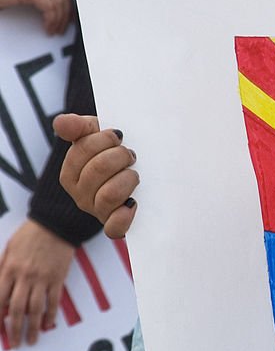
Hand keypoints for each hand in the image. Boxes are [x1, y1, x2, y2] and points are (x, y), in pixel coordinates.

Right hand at [0, 0, 72, 35]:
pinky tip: (47, 26)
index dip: (69, 3)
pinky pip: (48, 6)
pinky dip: (51, 19)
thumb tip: (61, 4)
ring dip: (59, 19)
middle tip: (62, 26)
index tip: (69, 15)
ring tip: (53, 29)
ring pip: (58, 1)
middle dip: (66, 13)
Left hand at [0, 220, 73, 347]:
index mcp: (9, 269)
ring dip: (33, 327)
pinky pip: (53, 300)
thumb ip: (2, 269)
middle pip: (17, 308)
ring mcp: (42, 279)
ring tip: (31, 340)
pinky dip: (51, 314)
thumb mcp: (8, 250)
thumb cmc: (30, 235)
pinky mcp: (58, 278)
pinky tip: (48, 324)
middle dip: (14, 328)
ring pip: (35, 308)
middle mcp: (25, 277)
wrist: (55, 225)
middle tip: (15, 342)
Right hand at [54, 114, 137, 238]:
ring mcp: (98, 211)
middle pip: (98, 169)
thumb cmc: (114, 154)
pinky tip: (133, 203)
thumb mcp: (96, 136)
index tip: (119, 137)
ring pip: (109, 195)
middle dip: (120, 156)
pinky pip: (114, 228)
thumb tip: (62, 123)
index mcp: (71, 173)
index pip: (82, 151)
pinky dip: (124, 216)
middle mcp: (80, 195)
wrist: (137, 177)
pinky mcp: (115, 226)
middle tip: (131, 155)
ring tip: (134, 174)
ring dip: (128, 179)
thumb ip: (78, 127)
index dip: (105, 139)